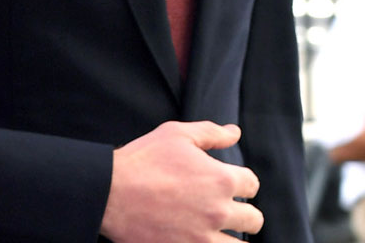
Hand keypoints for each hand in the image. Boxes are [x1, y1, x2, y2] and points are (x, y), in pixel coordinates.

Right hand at [99, 121, 261, 242]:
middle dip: (245, 215)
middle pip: (254, 220)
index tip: (233, 185)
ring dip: (234, 239)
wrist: (110, 194)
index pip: (252, 185)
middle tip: (231, 212)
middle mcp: (219, 211)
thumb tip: (234, 132)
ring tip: (221, 234)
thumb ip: (210, 133)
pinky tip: (205, 241)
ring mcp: (204, 238)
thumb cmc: (141, 161)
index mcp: (221, 179)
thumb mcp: (176, 135)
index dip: (244, 183)